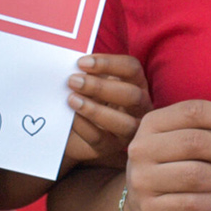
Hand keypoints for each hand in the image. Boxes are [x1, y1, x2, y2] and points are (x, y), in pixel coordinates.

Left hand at [64, 54, 150, 169]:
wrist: (76, 130)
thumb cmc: (89, 97)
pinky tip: (70, 118)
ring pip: (124, 123)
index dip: (109, 63)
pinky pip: (101, 139)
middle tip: (73, 81)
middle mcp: (140, 107)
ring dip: (95, 110)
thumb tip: (73, 66)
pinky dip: (84, 126)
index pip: (132, 68)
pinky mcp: (112, 148)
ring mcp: (129, 130)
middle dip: (101, 87)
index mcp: (137, 84)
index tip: (81, 62)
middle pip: (132, 95)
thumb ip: (89, 73)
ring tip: (71, 99)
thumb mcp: (93, 82)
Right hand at [120, 100, 210, 210]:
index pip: (194, 111)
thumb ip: (208, 131)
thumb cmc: (174, 168)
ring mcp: (143, 180)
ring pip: (196, 175)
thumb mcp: (180, 141)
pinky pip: (194, 203)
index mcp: (152, 124)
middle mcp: (142, 149)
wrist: (144, 210)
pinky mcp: (152, 210)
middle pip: (196, 142)